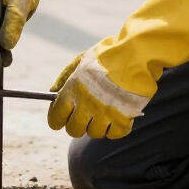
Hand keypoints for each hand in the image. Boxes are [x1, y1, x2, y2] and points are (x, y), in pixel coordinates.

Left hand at [48, 0, 188, 138]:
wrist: (136, 53)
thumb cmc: (108, 54)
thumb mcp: (81, 60)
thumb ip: (64, 77)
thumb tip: (52, 93)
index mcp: (72, 90)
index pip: (55, 119)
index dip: (58, 120)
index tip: (63, 117)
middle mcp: (86, 105)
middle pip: (74, 131)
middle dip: (78, 124)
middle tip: (86, 114)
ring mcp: (104, 114)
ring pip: (94, 133)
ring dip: (98, 124)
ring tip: (105, 109)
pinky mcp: (123, 119)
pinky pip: (114, 134)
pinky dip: (115, 128)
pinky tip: (118, 115)